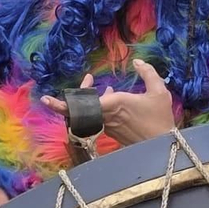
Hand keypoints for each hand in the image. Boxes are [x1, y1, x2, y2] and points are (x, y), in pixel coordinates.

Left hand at [42, 60, 176, 147]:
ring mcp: (108, 125)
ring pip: (90, 112)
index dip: (63, 104)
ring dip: (89, 98)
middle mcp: (107, 115)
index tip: (46, 100)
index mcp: (115, 103)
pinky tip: (110, 95)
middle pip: (80, 109)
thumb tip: (137, 61)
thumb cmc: (160, 119)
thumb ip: (148, 73)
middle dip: (72, 98)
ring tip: (92, 84)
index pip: (82, 104)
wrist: (162, 147)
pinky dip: (99, 105)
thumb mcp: (159, 92)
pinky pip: (99, 117)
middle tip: (64, 91)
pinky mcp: (113, 132)